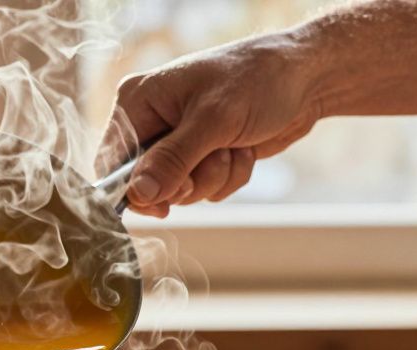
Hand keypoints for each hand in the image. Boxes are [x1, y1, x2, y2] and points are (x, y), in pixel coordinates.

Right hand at [99, 33, 322, 216]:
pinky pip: (204, 189)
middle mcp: (152, 122)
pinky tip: (244, 148)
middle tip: (213, 158)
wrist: (304, 78)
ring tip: (234, 145)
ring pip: (179, 191)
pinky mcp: (202, 156)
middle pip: (146, 184)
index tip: (162, 205)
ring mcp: (178, 141)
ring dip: (213, 178)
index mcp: (138, 101)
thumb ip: (173, 160)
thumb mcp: (212, 121)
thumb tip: (139, 194)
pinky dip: (229, 177)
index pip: (111, 162)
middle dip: (187, 180)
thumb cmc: (256, 81)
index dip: (132, 190)